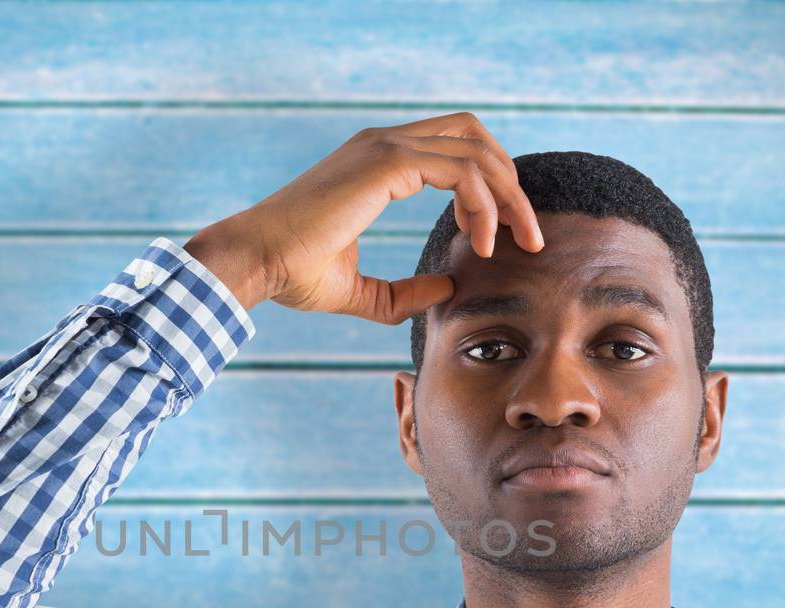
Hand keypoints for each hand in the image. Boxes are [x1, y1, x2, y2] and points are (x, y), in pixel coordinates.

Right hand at [183, 111, 544, 323]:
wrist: (255, 262)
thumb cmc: (292, 273)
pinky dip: (482, 204)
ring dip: (507, 195)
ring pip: (477, 149)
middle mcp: (384, 143)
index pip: (455, 147)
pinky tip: (479, 242)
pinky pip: (462, 170)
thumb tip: (448, 288)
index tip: (500, 237)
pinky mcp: (386, 163)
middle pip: (475, 136)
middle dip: (511, 183)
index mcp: (377, 161)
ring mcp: (385, 147)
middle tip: (528, 236)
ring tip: (514, 242)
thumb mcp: (360, 292)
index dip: (489, 185)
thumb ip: (403, 293)